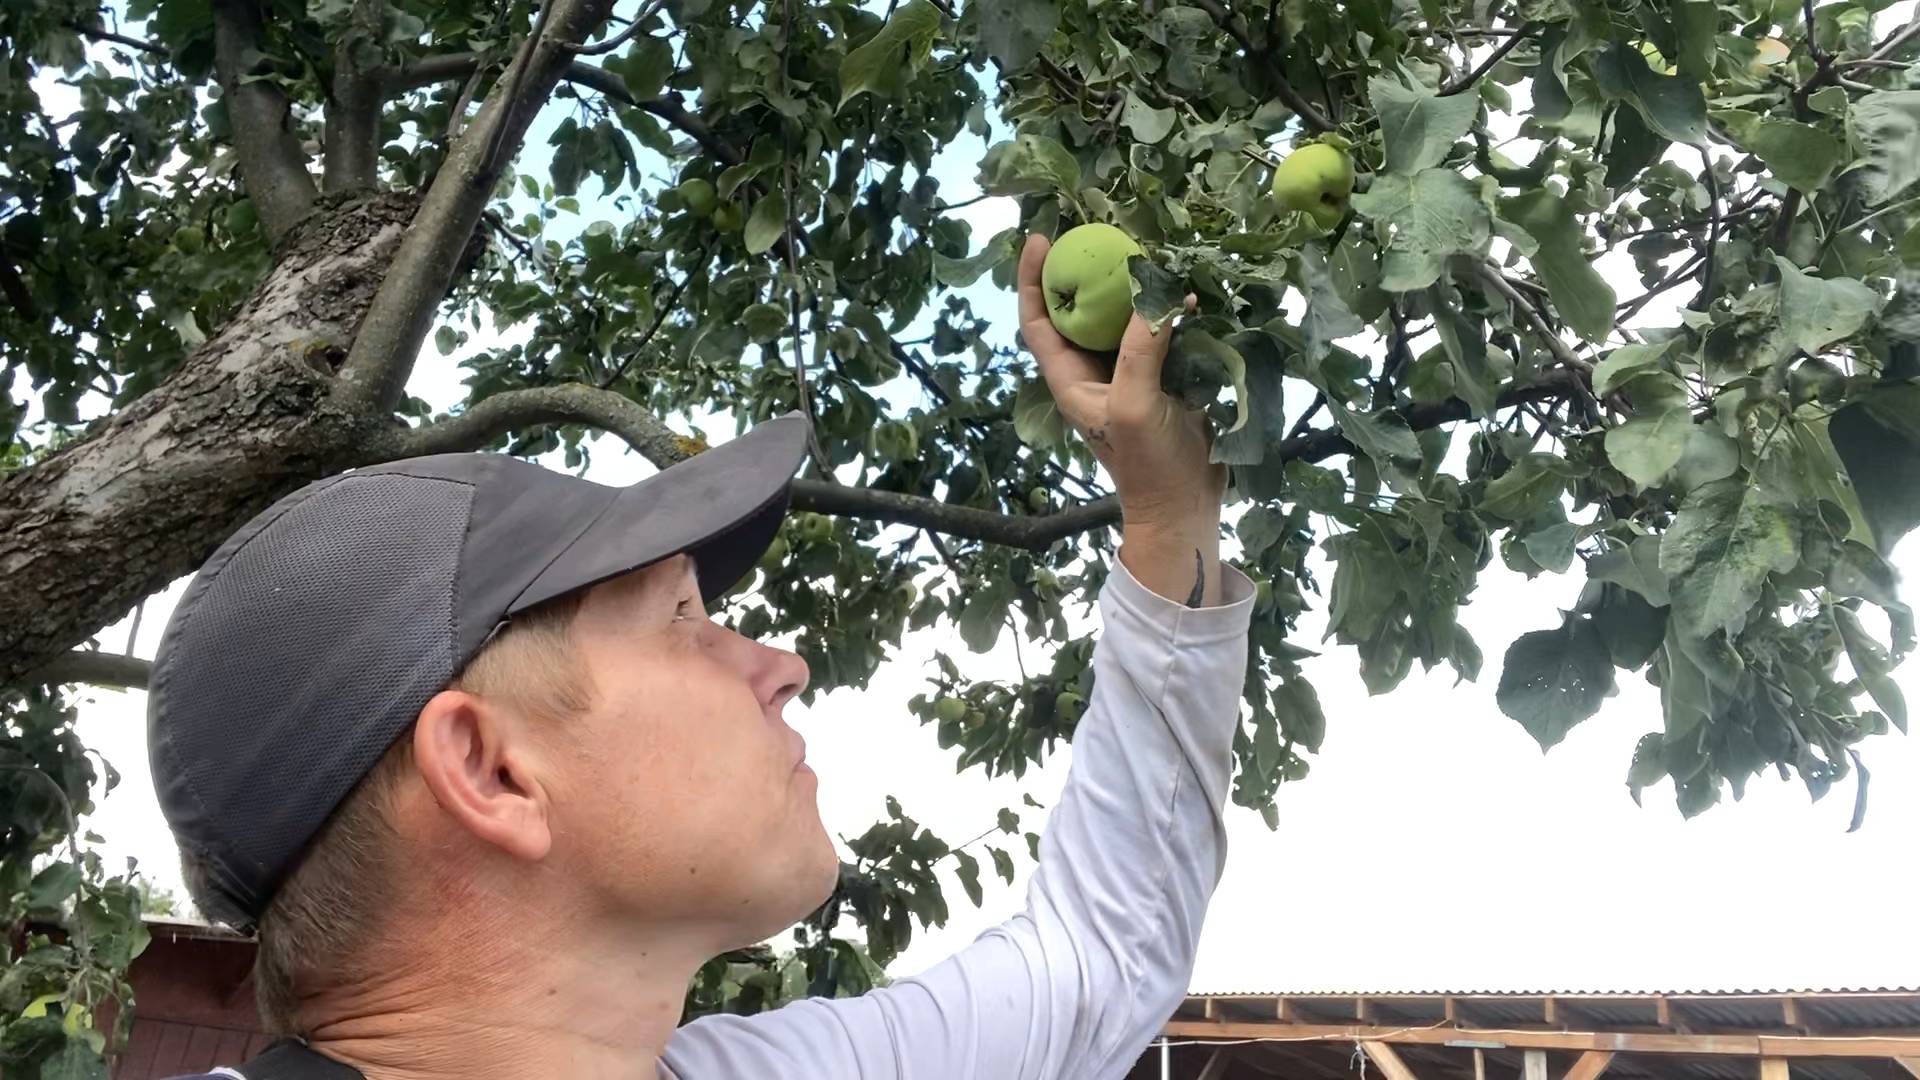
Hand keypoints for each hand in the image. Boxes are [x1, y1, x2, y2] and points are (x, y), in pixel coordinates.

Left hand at [1018, 233, 1225, 604]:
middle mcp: (1095, 372)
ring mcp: (1130, 374)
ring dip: (1133, 287)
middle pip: (1080, 310)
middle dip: (1088, 270)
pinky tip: (1187, 285)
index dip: (1033, 280)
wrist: (1186, 507)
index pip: (1038, 321)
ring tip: (1148, 248)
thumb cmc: (1147, 465)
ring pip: (1123, 318)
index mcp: (1070, 379)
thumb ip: (1140, 350)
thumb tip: (1156, 297)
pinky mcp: (1164, 378)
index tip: (1042, 237)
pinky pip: (1160, 332)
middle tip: (1103, 230)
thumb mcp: (1135, 405)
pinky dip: (1169, 309)